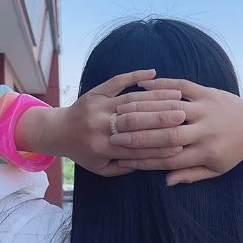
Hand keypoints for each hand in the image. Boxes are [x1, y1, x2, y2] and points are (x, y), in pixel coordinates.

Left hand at [41, 70, 187, 176]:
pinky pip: (117, 81)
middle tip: (184, 114)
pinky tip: (152, 73)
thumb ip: (124, 169)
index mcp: (102, 146)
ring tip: (177, 94)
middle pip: (137, 120)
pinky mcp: (96, 91)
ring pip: (131, 100)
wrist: (58, 131)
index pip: (137, 146)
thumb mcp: (101, 168)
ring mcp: (98, 105)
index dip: (158, 144)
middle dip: (162, 117)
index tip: (180, 141)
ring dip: (156, 96)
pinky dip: (134, 75)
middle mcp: (100, 125)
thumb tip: (151, 163)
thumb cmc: (83, 152)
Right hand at [113, 78, 242, 184]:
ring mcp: (207, 109)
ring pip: (172, 108)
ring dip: (145, 109)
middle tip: (114, 136)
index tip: (124, 158)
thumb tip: (166, 181)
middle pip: (168, 135)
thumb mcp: (216, 168)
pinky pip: (183, 85)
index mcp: (207, 153)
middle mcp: (206, 131)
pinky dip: (163, 84)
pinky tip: (143, 84)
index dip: (145, 159)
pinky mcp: (209, 92)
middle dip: (139, 136)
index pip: (171, 159)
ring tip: (121, 111)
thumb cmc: (233, 150)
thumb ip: (191, 174)